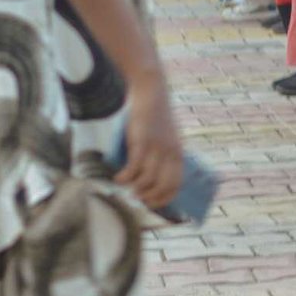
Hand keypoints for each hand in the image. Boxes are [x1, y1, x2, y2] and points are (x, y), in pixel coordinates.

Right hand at [115, 76, 183, 210]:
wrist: (150, 91)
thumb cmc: (155, 114)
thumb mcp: (166, 135)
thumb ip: (163, 152)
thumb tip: (152, 173)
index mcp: (179, 153)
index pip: (176, 184)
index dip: (164, 198)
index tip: (152, 204)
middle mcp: (170, 152)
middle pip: (162, 186)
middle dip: (148, 197)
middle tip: (136, 198)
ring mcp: (156, 147)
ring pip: (146, 180)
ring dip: (134, 188)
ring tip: (125, 186)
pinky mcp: (141, 141)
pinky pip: (133, 168)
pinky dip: (124, 177)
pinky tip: (117, 178)